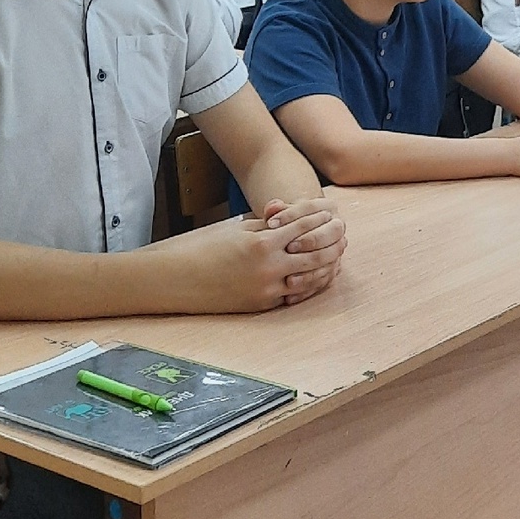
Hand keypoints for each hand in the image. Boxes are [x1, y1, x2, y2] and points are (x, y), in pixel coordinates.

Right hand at [187, 197, 346, 311]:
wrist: (177, 280)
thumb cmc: (203, 248)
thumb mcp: (237, 230)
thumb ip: (266, 226)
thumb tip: (290, 221)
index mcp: (263, 243)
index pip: (303, 227)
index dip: (319, 219)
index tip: (331, 213)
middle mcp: (269, 267)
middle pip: (315, 254)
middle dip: (332, 243)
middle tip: (343, 235)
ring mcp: (266, 289)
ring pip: (309, 278)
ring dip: (326, 266)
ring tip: (335, 257)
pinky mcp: (261, 305)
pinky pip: (293, 295)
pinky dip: (307, 285)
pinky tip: (315, 278)